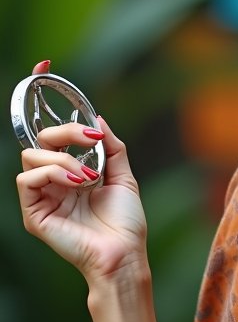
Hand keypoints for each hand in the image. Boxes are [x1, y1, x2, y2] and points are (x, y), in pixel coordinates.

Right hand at [16, 62, 148, 284]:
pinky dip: (53, 174)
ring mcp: (40, 197)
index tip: (42, 67)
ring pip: (32, 156)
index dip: (39, 101)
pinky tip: (77, 184)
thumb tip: (97, 118)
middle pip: (39, 139)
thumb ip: (111, 146)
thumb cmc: (126, 223)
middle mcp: (52, 181)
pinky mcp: (33, 214)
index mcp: (70, 171)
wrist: (126, 255)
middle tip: (89, 139)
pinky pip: (27, 179)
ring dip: (64, 159)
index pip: (48, 134)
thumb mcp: (124, 175)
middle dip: (64, 132)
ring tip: (89, 177)